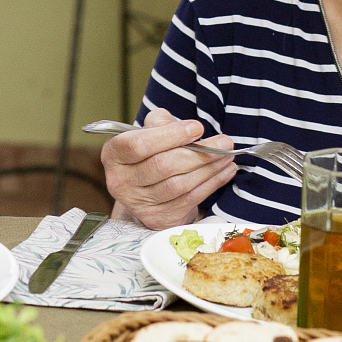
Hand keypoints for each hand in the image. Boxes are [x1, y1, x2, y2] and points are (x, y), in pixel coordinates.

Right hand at [99, 107, 239, 229]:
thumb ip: (161, 122)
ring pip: (180, 184)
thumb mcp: (149, 130)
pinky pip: (190, 199)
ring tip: (227, 156)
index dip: (170, 136)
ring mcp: (138, 204)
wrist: (147, 188)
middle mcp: (120, 182)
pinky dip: (212, 184)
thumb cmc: (150, 152)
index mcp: (113, 154)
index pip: (138, 144)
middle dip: (199, 153)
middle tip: (225, 143)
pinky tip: (224, 171)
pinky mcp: (157, 219)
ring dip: (209, 169)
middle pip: (163, 166)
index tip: (198, 128)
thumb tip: (186, 128)